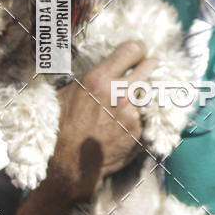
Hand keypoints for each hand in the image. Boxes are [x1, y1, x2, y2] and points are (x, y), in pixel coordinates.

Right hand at [50, 40, 158, 200]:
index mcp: (99, 79)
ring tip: (139, 95)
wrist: (69, 165)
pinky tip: (137, 116)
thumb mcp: (66, 93)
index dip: (137, 49)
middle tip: (144, 70)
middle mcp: (119, 92)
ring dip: (147, 91)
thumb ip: (89, 77)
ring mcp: (133, 113)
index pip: (132, 49)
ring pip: (152, 90)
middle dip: (148, 66)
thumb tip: (99, 63)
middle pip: (150, 65)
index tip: (136, 54)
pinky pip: (151, 114)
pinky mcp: (141, 131)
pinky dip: (147, 113)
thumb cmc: (62, 127)